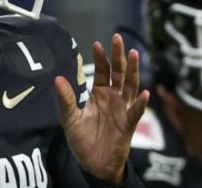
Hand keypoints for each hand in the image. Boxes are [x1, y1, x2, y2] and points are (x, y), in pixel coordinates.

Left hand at [55, 33, 149, 184]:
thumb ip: (66, 99)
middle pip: (119, 74)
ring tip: (134, 55)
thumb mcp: (70, 119)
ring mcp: (122, 110)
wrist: (93, 163)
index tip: (98, 43)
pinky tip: (144, 93)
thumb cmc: (82, 140)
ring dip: (133, 72)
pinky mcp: (128, 126)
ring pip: (130, 87)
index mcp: (99, 95)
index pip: (102, 72)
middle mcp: (113, 99)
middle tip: (118, 38)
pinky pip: (136, 113)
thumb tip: (57, 78)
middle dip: (119, 56)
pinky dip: (140, 104)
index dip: (101, 58)